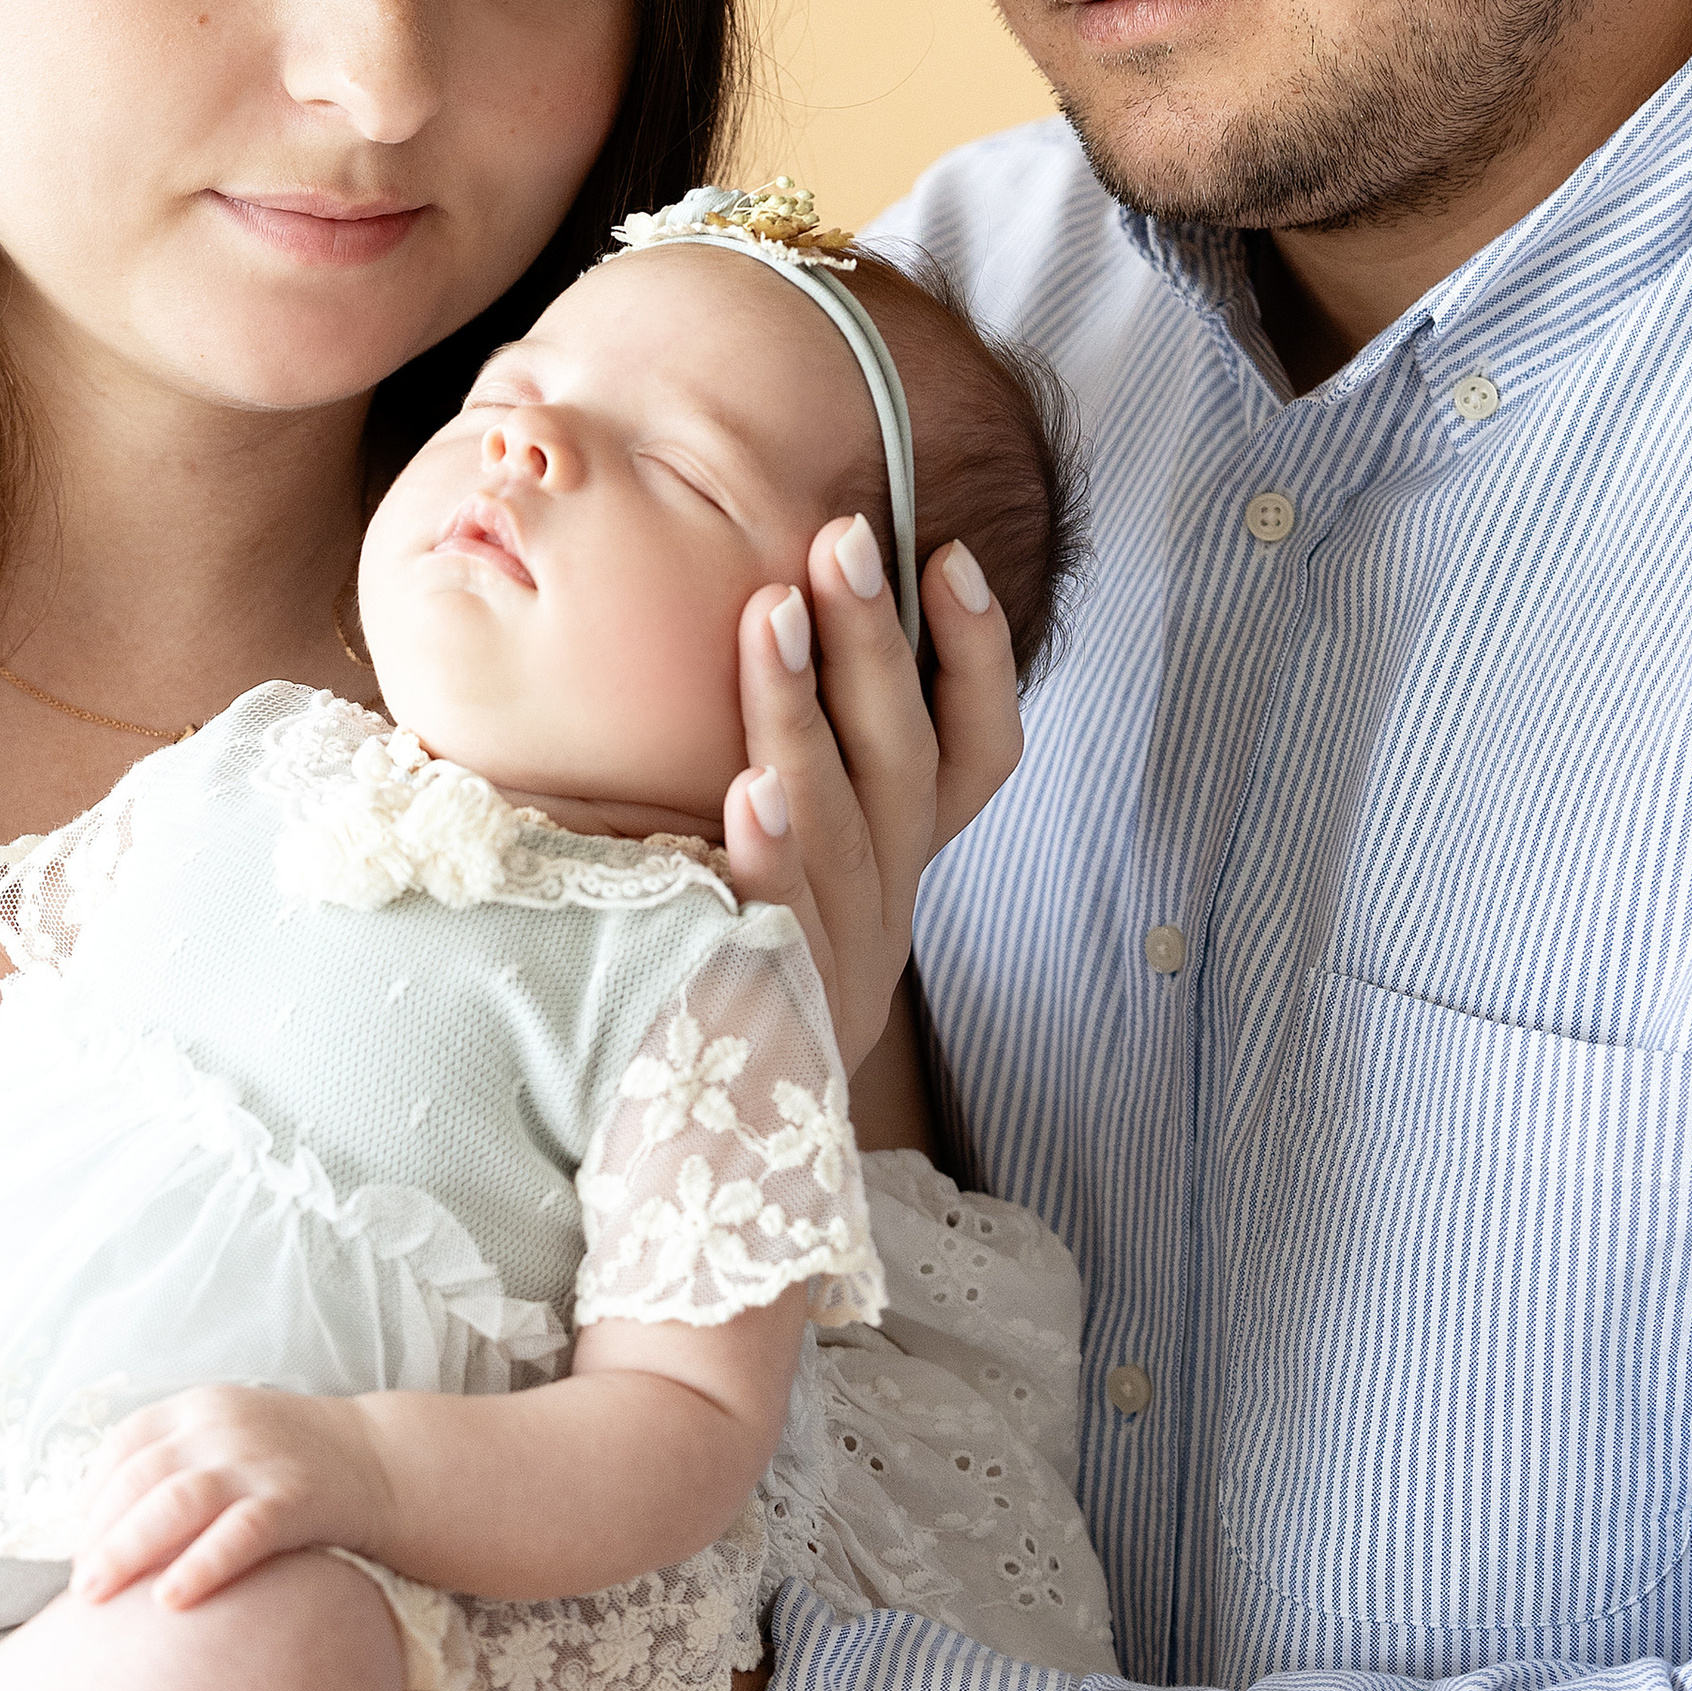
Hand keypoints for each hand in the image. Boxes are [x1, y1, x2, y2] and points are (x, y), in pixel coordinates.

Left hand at [72, 1384, 381, 1607]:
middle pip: (140, 1478)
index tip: (78, 1547)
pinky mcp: (295, 1499)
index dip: (91, 1499)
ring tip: (96, 1597)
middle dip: (99, 1535)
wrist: (381, 1461)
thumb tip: (100, 1532)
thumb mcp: (227, 1439)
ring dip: (127, 1550)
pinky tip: (170, 1601)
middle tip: (79, 1588)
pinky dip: (200, 1565)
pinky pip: (239, 1533)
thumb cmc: (288, 1462)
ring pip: (176, 1502)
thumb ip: (173, 1466)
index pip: (124, 1446)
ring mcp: (258, 1461)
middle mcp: (221, 1427)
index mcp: (197, 1407)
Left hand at [721, 518, 1020, 1072]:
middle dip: (877, 644)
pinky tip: (749, 788)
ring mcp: (838, 966)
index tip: (948, 558)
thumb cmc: (721, 964)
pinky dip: (774, 858)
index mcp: (901, 864)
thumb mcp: (780, 860)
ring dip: (804, 713)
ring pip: (846, 830)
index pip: (980, 754)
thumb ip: (793, 761)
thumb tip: (769, 606)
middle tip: (842, 542)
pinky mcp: (778, 1018)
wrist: (711, 1149)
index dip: (979, 657)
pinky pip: (785, 930)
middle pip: (908, 764)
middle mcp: (889, 909)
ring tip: (771, 614)